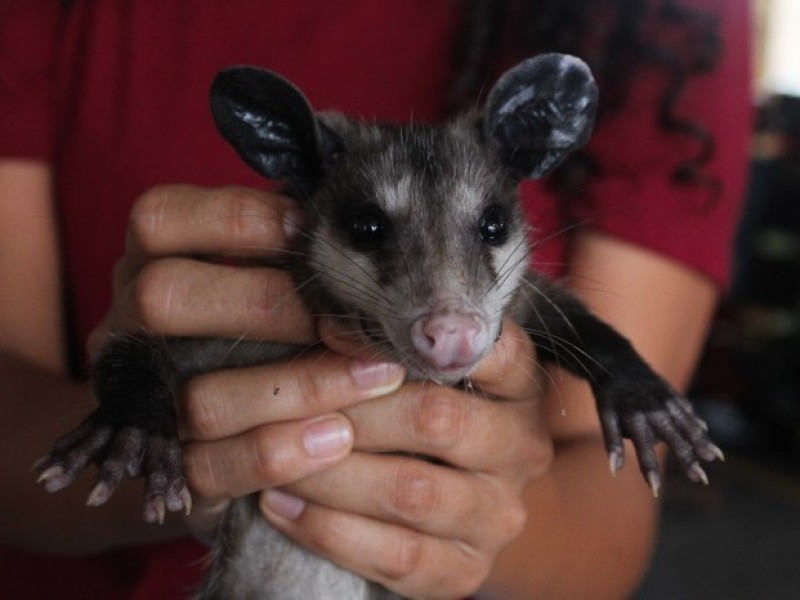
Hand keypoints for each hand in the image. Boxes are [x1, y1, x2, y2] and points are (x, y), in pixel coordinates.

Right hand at [86, 184, 365, 536]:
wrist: (213, 426)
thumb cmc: (257, 324)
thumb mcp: (259, 276)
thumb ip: (289, 257)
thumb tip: (358, 230)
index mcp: (149, 267)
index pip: (161, 222)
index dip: (234, 219)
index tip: (308, 226)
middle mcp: (131, 328)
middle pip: (162, 298)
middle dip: (263, 301)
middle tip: (340, 315)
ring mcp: (143, 406)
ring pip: (197, 394)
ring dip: (296, 384)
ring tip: (376, 375)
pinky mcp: (172, 470)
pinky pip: (211, 468)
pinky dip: (280, 451)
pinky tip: (339, 438)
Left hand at [257, 319, 552, 599]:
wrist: (453, 506)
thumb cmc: (420, 417)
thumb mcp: (422, 373)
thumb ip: (390, 347)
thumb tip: (331, 326)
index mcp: (518, 385)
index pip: (487, 347)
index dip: (403, 338)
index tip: (331, 332)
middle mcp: (521, 447)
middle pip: (435, 419)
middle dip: (352, 412)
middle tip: (290, 407)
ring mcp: (499, 515)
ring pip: (410, 492)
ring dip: (330, 476)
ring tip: (273, 461)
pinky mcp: (466, 570)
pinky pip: (396, 556)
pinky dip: (327, 530)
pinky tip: (281, 504)